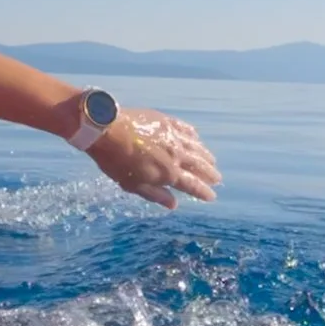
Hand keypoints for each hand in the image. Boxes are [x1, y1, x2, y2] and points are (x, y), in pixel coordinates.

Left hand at [89, 107, 219, 208]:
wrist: (106, 129)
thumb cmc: (115, 161)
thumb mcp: (133, 184)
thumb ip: (155, 194)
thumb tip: (174, 203)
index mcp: (168, 172)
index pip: (192, 185)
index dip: (203, 191)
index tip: (212, 196)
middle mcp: (176, 154)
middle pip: (198, 166)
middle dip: (209, 174)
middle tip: (218, 179)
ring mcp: (172, 136)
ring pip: (195, 147)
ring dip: (205, 156)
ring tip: (213, 161)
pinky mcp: (165, 121)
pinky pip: (184, 128)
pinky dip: (192, 134)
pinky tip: (196, 137)